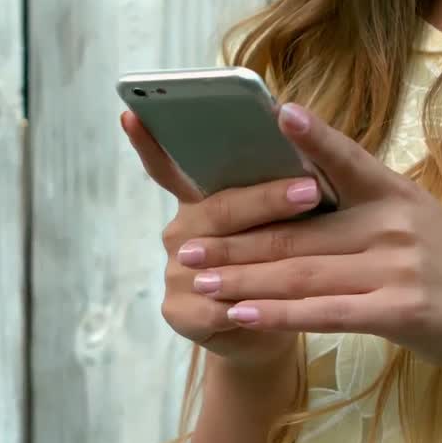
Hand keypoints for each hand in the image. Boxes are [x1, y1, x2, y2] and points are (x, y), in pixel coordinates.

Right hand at [121, 111, 317, 368]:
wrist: (267, 328)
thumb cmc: (276, 262)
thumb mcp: (275, 220)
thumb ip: (271, 186)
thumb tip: (297, 138)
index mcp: (198, 201)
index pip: (168, 166)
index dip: (148, 142)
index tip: (131, 113)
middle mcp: (181, 233)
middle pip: (220, 210)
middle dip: (267, 199)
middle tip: (310, 188)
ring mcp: (176, 273)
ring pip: (219, 258)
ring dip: (263, 252)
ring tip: (306, 246)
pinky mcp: (180, 312)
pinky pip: (216, 305)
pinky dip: (249, 303)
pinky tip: (276, 302)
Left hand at [179, 103, 441, 376]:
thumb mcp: (414, 219)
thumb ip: (362, 201)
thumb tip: (296, 181)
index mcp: (396, 193)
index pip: (347, 158)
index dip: (313, 135)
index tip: (276, 111)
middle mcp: (396, 224)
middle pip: (300, 232)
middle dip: (236, 241)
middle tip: (186, 246)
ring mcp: (399, 267)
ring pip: (303, 273)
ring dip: (244, 279)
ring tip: (199, 281)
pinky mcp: (400, 311)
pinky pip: (325, 312)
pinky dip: (279, 314)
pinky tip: (242, 315)